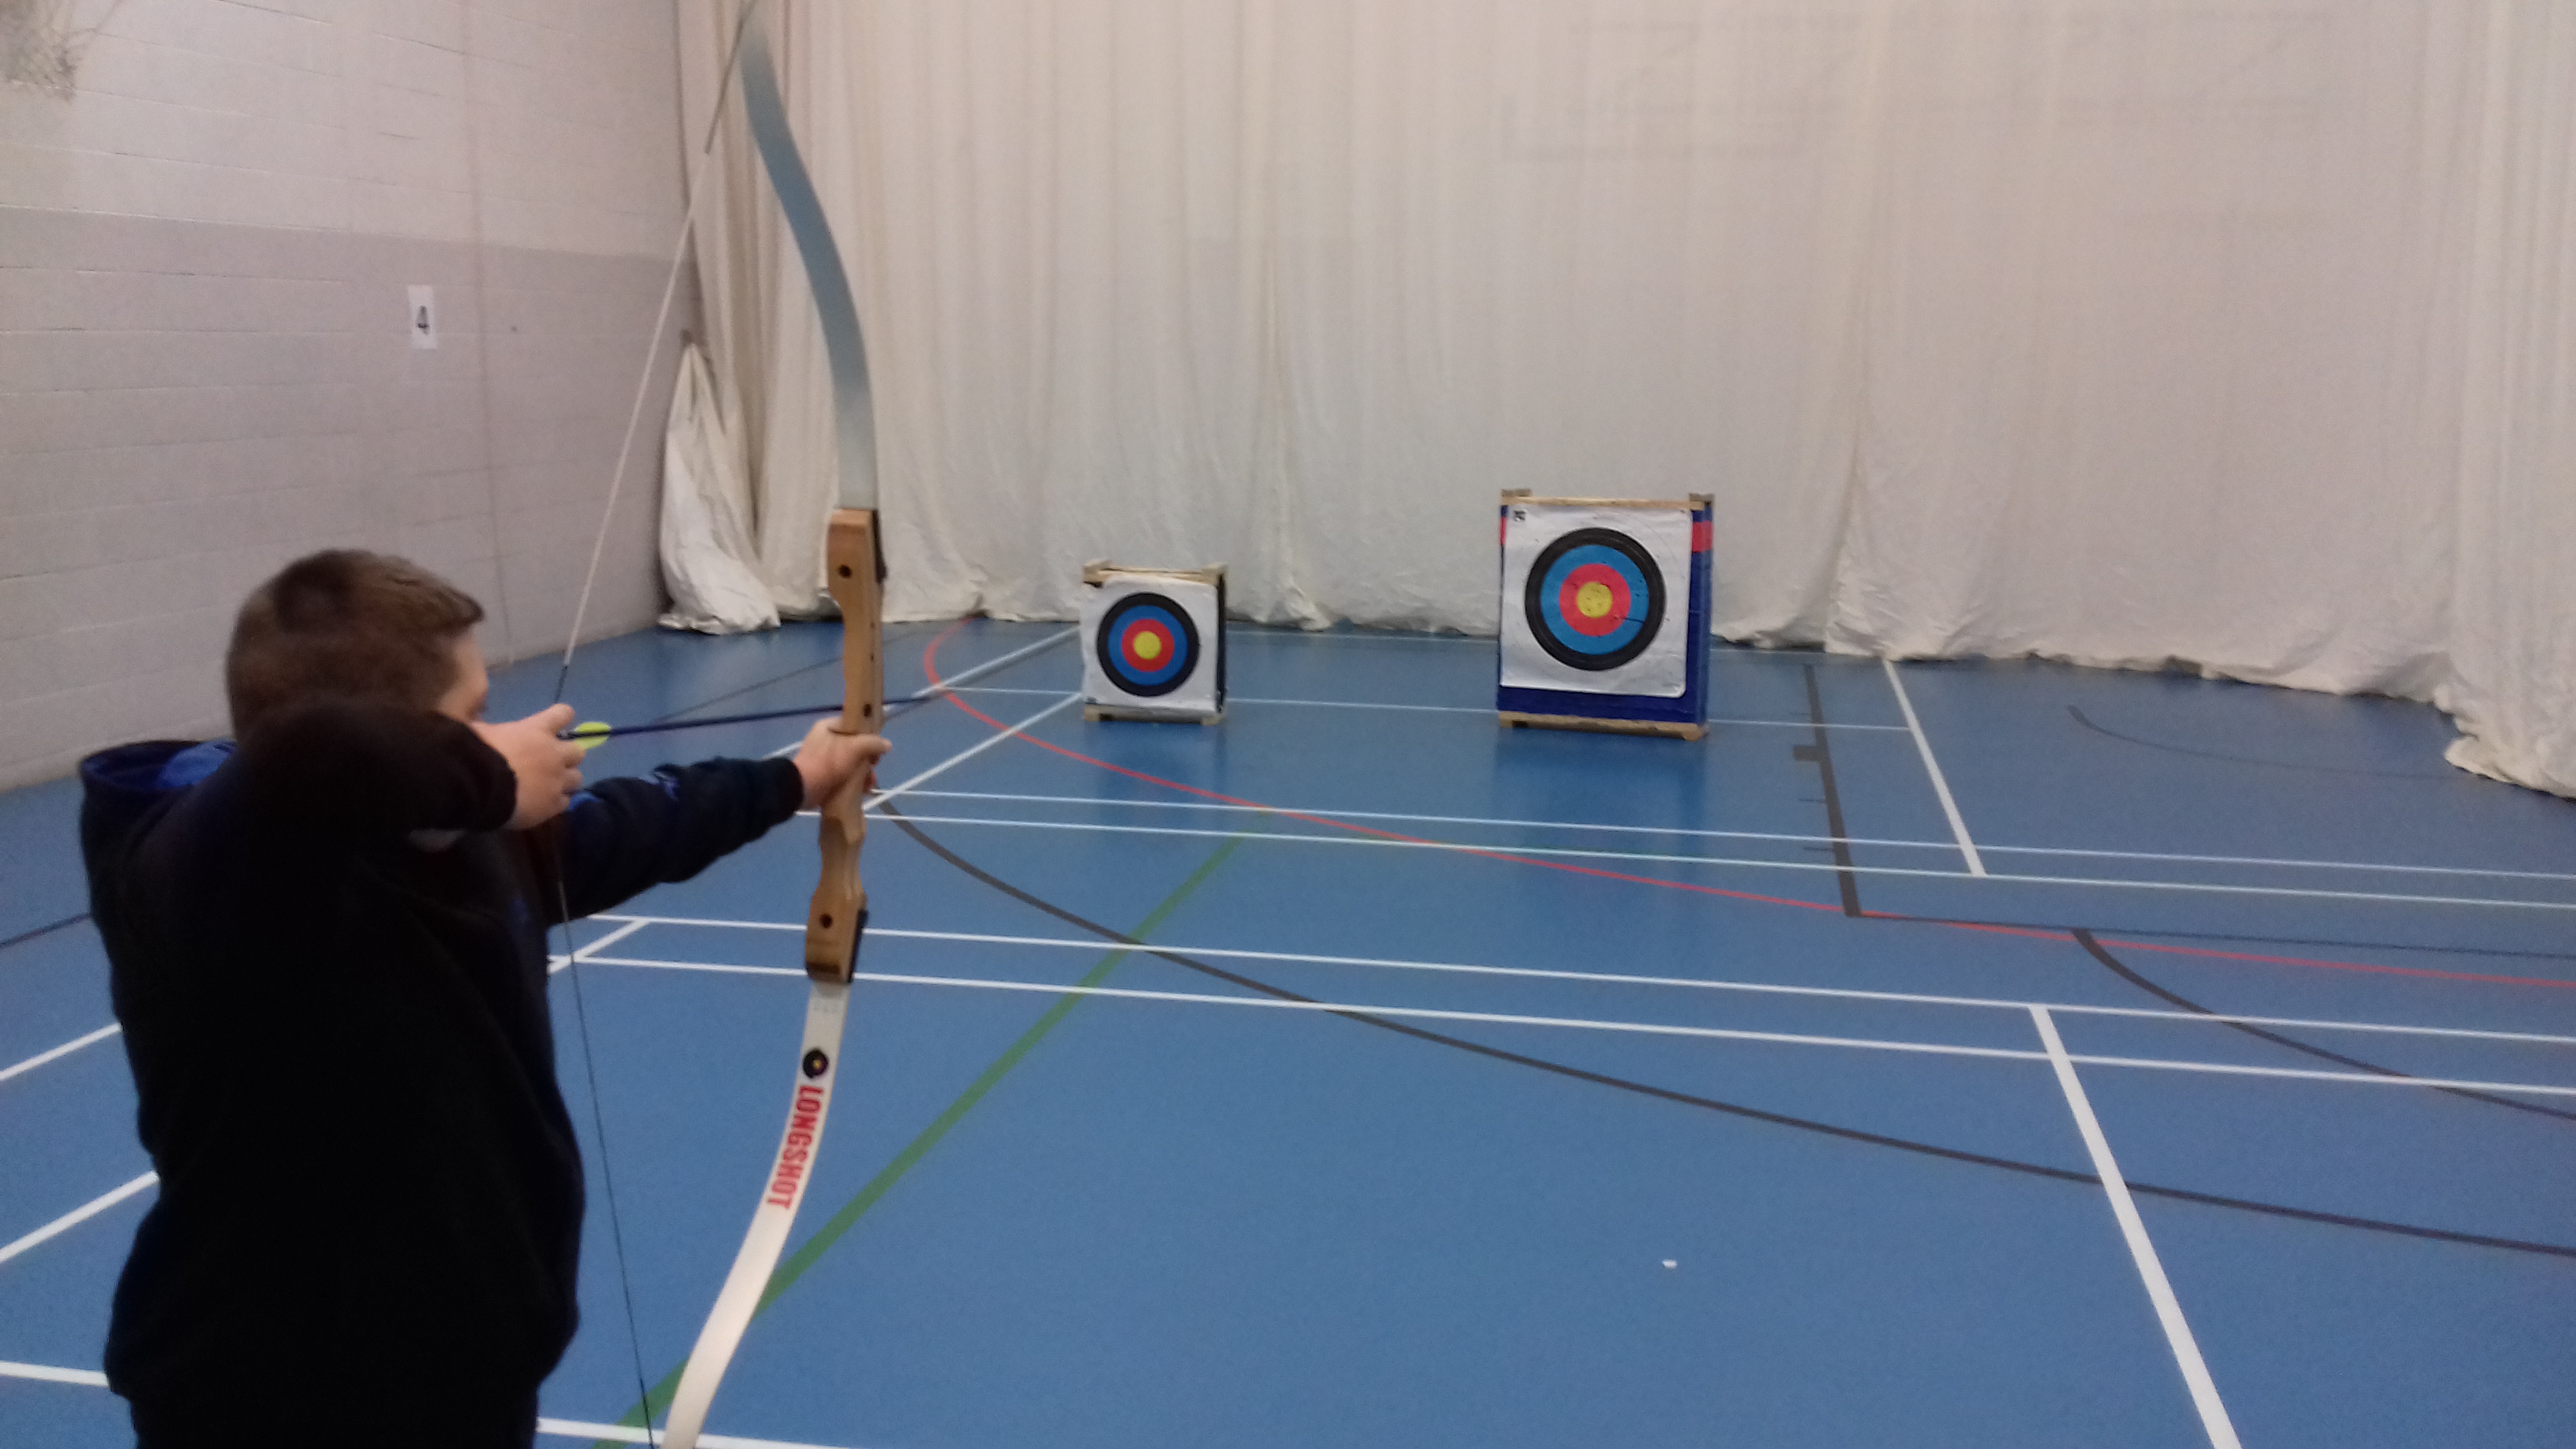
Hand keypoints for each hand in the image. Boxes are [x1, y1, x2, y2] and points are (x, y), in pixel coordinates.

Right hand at [471, 704, 584, 828]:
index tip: (557, 722)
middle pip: (578, 751)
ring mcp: (557, 780)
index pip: (563, 713)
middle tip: (552, 761)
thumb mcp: (476, 728)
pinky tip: (544, 805)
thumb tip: (476, 704)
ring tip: (550, 786)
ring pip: (577, 778)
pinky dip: (557, 802)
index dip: (561, 717)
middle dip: (569, 755)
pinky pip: (565, 802)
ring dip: (566, 780)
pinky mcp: (554, 805)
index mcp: (537, 730)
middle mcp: (554, 753)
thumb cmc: (475, 753)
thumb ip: (482, 719)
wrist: (478, 788)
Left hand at [794, 721, 890, 809]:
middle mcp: (826, 741)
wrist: (802, 790)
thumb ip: (872, 743)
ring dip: (865, 773)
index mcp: (828, 727)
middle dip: (868, 758)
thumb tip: (887, 744)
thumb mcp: (854, 748)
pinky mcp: (826, 776)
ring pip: (853, 763)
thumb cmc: (828, 762)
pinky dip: (855, 782)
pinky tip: (863, 790)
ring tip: (869, 783)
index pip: (853, 724)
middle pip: (856, 745)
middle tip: (874, 765)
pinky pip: (846, 776)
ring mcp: (825, 760)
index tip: (877, 745)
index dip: (868, 733)